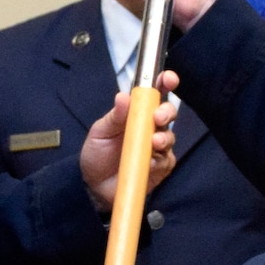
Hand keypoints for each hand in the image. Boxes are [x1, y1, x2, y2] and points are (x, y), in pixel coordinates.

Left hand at [80, 71, 181, 209]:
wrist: (94, 186)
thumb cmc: (97, 154)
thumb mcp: (100, 132)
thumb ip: (114, 116)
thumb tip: (123, 96)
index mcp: (136, 112)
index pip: (154, 93)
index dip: (164, 82)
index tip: (167, 78)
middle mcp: (150, 127)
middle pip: (168, 112)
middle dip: (166, 112)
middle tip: (157, 117)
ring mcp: (158, 147)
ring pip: (170, 136)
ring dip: (164, 138)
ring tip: (154, 142)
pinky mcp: (161, 166)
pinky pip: (167, 160)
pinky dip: (160, 160)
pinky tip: (150, 162)